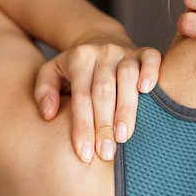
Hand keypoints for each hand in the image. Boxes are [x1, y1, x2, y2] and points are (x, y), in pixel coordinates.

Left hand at [34, 41, 160, 162]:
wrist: (99, 40)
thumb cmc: (74, 68)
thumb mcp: (51, 73)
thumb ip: (44, 91)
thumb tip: (48, 114)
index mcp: (79, 58)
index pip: (81, 96)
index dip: (83, 126)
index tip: (85, 154)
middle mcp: (102, 52)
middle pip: (103, 90)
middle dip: (104, 125)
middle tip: (106, 153)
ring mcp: (125, 51)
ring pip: (127, 77)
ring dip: (126, 108)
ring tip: (124, 136)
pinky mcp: (143, 51)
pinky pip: (151, 58)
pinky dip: (151, 72)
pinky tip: (148, 90)